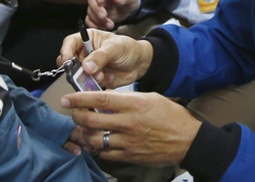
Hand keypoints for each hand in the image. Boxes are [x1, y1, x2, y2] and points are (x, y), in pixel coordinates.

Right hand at [58, 30, 152, 88]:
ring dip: (86, 78)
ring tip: (101, 76)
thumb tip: (86, 67)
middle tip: (83, 72)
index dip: (65, 51)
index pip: (70, 42)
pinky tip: (108, 78)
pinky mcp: (94, 80)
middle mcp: (85, 54)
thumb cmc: (128, 48)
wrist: (140, 63)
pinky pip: (89, 85)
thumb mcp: (115, 47)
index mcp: (87, 39)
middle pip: (69, 62)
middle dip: (74, 69)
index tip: (66, 60)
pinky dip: (95, 85)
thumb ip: (100, 56)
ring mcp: (89, 68)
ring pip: (77, 76)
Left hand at [62, 91, 201, 165]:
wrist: (187, 140)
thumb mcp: (150, 98)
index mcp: (134, 104)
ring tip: (83, 130)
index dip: (80, 99)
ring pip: (94, 139)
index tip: (67, 99)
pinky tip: (98, 143)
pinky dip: (98, 148)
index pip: (100, 99)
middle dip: (77, 117)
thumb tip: (106, 99)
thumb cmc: (170, 116)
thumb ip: (127, 99)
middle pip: (91, 120)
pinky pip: (105, 154)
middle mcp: (128, 123)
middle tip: (74, 114)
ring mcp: (128, 141)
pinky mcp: (130, 156)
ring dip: (85, 134)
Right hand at [86, 0, 140, 28]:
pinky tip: (103, 28)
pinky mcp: (95, 16)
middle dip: (97, 10)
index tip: (100, 2)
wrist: (127, 5)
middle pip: (91, 1)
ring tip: (110, 25)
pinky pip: (89, 20)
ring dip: (98, 20)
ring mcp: (96, 6)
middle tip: (104, 17)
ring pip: (90, 12)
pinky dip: (94, 25)